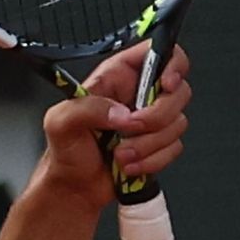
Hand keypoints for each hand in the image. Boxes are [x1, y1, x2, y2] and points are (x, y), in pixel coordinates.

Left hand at [33, 41, 192, 212]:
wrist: (73, 187)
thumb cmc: (65, 152)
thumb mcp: (61, 122)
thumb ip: (87, 108)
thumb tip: (121, 113)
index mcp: (117, 77)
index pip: (159, 52)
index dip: (172, 64)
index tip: (165, 84)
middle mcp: (138, 95)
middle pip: (178, 91)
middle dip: (156, 116)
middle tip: (129, 128)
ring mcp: (151, 121)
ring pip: (177, 123)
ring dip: (148, 144)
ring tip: (120, 153)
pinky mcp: (158, 145)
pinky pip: (174, 148)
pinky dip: (152, 160)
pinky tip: (129, 164)